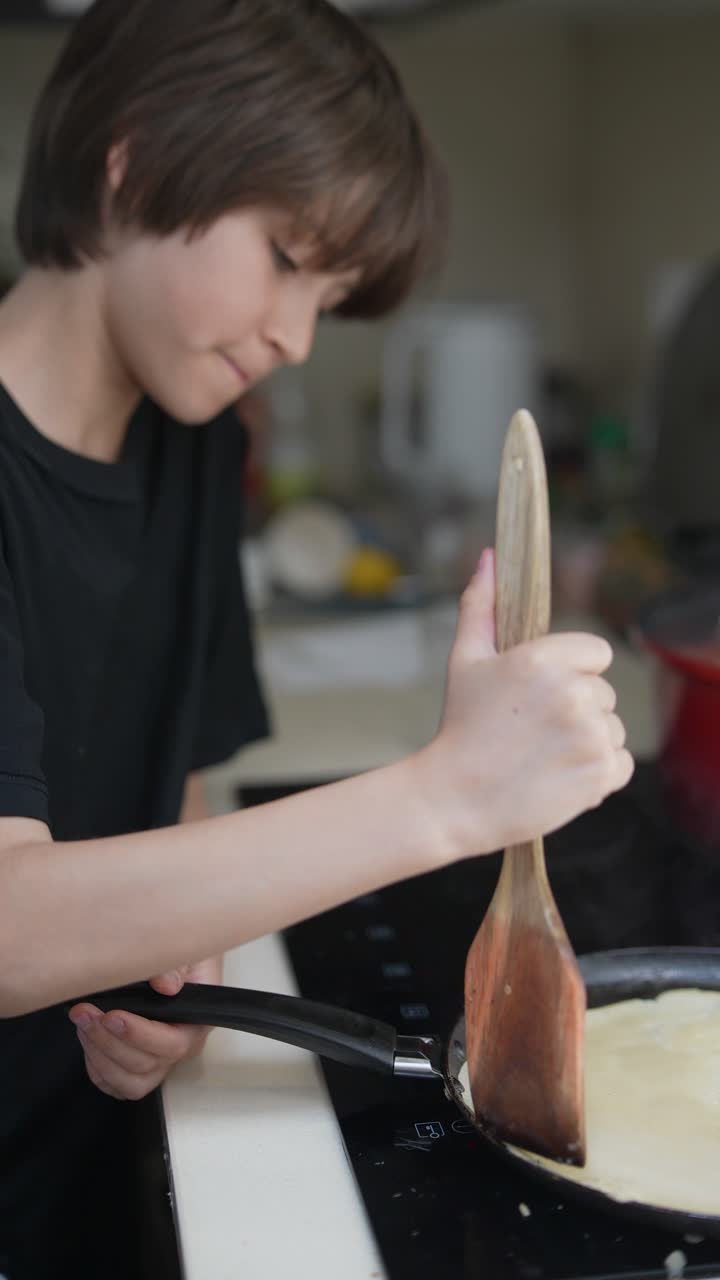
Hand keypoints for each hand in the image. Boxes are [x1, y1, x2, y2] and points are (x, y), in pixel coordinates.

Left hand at [68, 956, 220, 1100]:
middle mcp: (180, 1049)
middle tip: (84, 1013)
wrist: (172, 962)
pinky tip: (87, 1038)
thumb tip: (166, 985)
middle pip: (145, 1065)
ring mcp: (158, 1063)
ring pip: (129, 1082)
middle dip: (108, 1041)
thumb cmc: (181, 959)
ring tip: (82, 1023)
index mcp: (196, 1024)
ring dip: (100, 1056)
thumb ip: (176, 966)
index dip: (139, 1035)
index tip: (111, 1016)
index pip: (172, 1044)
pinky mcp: (137, 1068)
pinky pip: (115, 1085)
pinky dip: (96, 1068)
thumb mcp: (186, 954)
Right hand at [413, 549, 633, 861]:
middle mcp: (573, 695)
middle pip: (604, 692)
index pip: (596, 652)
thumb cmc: (460, 727)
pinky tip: (559, 774)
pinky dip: (598, 772)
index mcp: (545, 660)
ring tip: (543, 754)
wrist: (454, 799)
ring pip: (612, 728)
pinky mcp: (601, 775)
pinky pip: (621, 762)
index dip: (572, 671)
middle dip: (577, 708)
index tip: (542, 693)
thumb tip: (490, 557)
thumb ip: (482, 605)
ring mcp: (590, 736)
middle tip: (533, 729)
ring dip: (587, 741)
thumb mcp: (465, 660)